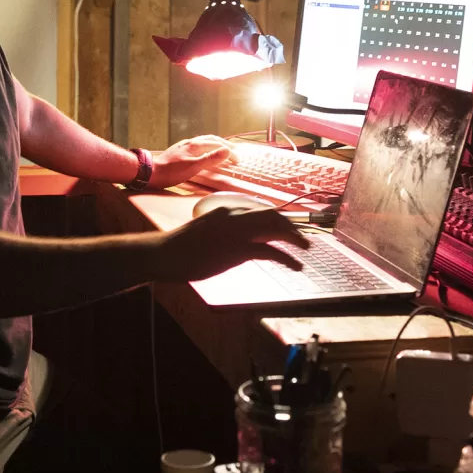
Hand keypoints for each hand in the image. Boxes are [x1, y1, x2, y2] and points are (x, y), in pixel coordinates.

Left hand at [147, 135, 233, 188]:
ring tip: (222, 148)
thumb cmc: (171, 172)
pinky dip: (206, 147)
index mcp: (195, 145)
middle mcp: (190, 142)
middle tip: (235, 150)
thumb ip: (211, 159)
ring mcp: (184, 146)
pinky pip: (197, 146)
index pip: (218, 144)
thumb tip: (227, 151)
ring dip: (215, 144)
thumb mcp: (194, 167)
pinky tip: (203, 153)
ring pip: (203, 141)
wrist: (151, 172)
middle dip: (224, 144)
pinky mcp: (179, 151)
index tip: (238, 160)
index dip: (230, 151)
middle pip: (211, 139)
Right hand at [155, 208, 307, 281]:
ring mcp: (238, 231)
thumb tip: (239, 240)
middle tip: (301, 238)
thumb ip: (224, 229)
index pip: (260, 209)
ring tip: (306, 248)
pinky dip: (287, 258)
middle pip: (273, 216)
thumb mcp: (206, 230)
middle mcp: (235, 214)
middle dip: (291, 226)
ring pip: (276, 229)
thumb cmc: (180, 245)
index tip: (289, 226)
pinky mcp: (238, 250)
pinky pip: (271, 252)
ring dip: (295, 238)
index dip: (279, 218)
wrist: (166, 252)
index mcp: (227, 207)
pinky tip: (295, 265)